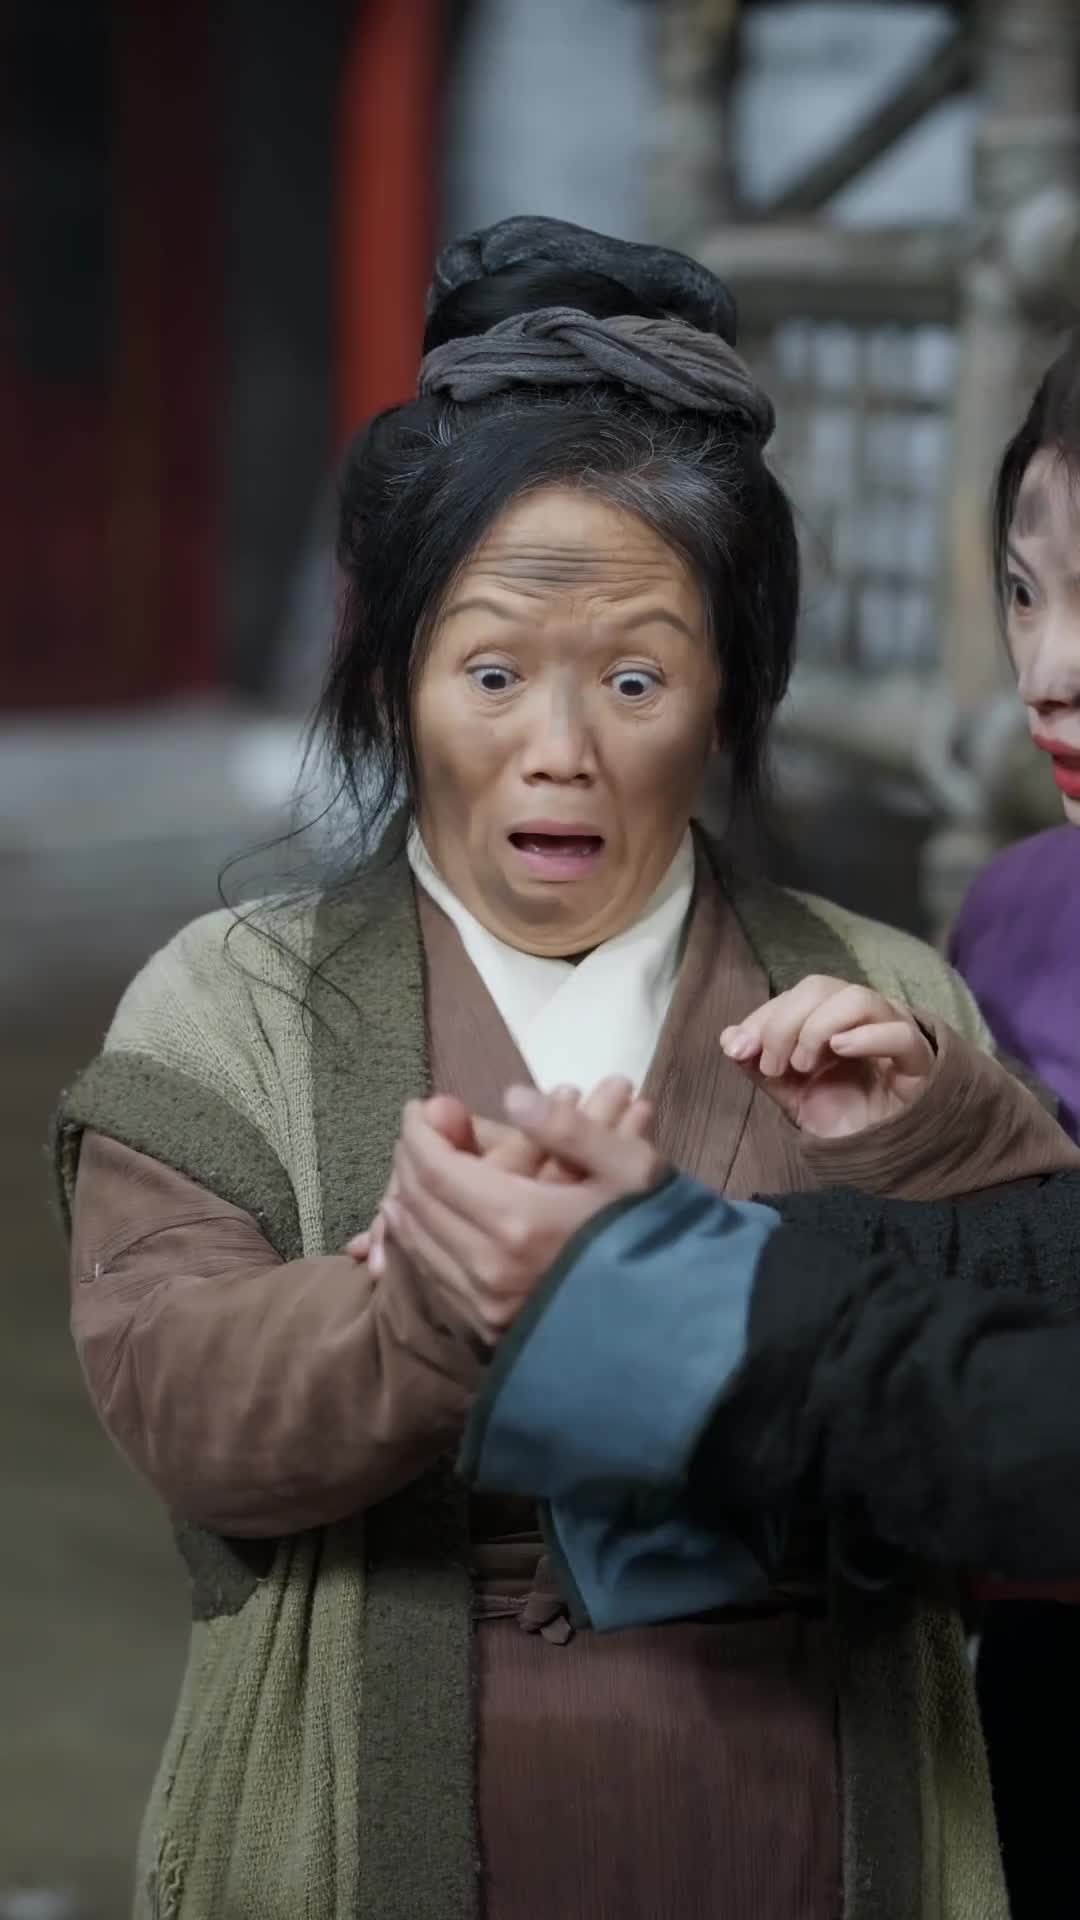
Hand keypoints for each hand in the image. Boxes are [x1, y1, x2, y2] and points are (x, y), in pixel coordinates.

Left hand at [372, 1078, 661, 1342]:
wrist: (681, 1323)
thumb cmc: (658, 1235)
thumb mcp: (631, 1168)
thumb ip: (569, 1129)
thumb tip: (512, 1097)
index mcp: (522, 1221)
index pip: (438, 1169)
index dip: (420, 1131)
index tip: (420, 1105)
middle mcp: (491, 1268)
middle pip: (420, 1203)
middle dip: (409, 1159)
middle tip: (418, 1132)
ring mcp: (487, 1306)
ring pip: (420, 1242)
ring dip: (408, 1199)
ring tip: (412, 1169)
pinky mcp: (491, 1329)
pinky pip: (435, 1276)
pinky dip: (420, 1240)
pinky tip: (423, 1221)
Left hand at [720, 975, 934, 1137]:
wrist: (877, 1155)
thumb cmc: (840, 1114)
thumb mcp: (789, 1091)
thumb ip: (759, 1064)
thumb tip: (729, 1039)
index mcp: (831, 1015)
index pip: (797, 994)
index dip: (764, 1017)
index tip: (739, 1049)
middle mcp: (863, 1015)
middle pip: (822, 987)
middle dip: (785, 1022)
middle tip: (773, 1065)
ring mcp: (893, 1032)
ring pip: (859, 998)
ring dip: (818, 1027)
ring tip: (803, 1064)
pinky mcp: (917, 1061)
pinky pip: (899, 1034)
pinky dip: (867, 1035)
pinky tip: (839, 1049)